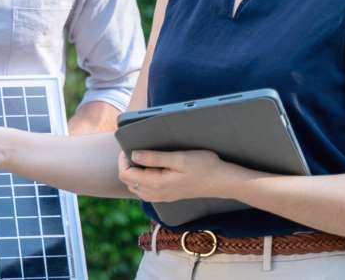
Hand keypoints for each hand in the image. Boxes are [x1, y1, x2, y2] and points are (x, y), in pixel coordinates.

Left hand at [118, 149, 242, 202]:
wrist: (221, 182)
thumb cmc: (203, 167)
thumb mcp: (179, 158)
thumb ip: (155, 158)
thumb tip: (133, 155)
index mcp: (156, 184)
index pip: (126, 175)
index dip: (123, 160)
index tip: (128, 146)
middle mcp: (156, 194)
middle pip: (128, 182)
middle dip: (127, 165)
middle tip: (135, 149)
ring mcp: (161, 197)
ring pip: (136, 187)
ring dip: (134, 173)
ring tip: (143, 157)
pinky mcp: (167, 196)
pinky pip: (145, 190)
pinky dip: (142, 179)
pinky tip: (151, 168)